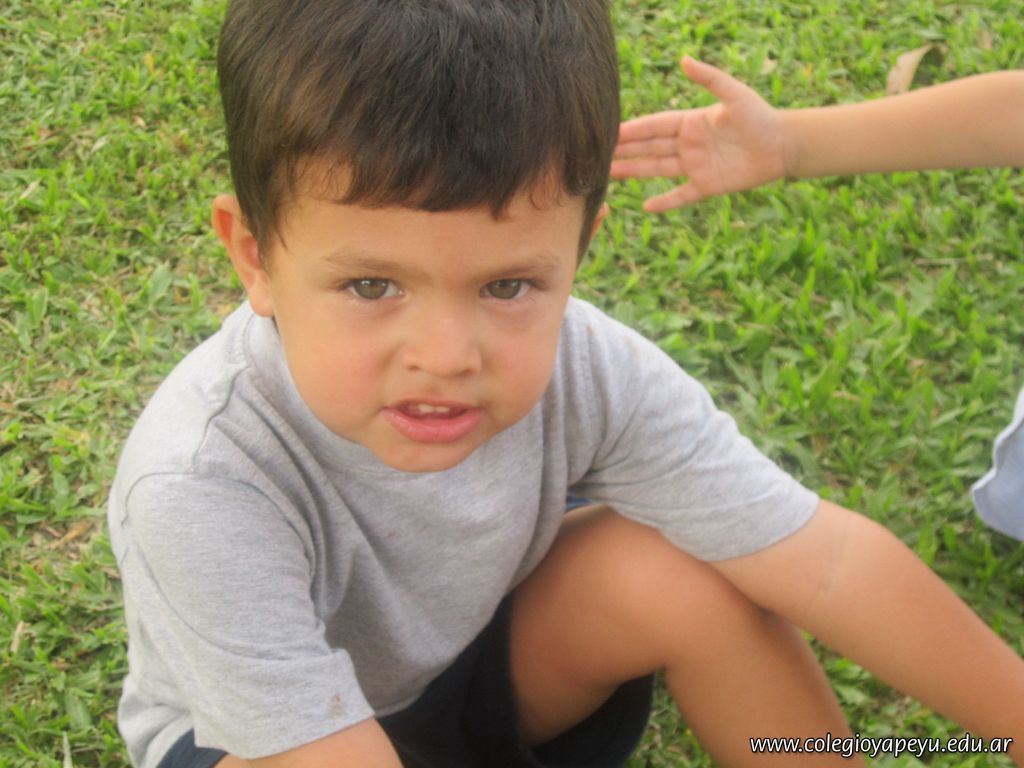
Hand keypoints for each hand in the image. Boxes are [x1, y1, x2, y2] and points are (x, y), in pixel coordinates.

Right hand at [611, 57, 787, 211]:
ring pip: (657, 169)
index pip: (655, 126)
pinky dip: (665, 202)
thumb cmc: (760, 116)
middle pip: (650, 148)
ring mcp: (695, 167)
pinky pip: (681, 196)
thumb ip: (709, 78)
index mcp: (691, 122)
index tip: (611, 132)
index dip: (634, 129)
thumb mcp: (734, 94)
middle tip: (599, 155)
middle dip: (625, 150)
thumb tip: (684, 60)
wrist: (783, 145)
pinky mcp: (707, 186)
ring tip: (610, 174)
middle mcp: (688, 145)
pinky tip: (647, 207)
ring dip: (634, 172)